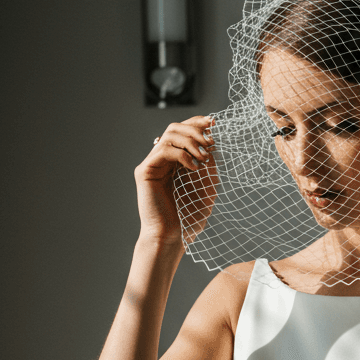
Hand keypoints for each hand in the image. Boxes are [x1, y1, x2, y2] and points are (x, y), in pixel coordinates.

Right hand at [133, 115, 216, 246]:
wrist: (172, 237)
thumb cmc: (188, 217)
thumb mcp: (207, 187)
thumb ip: (209, 166)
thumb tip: (212, 144)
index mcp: (176, 161)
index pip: (184, 132)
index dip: (198, 123)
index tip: (214, 123)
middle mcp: (162, 159)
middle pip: (175, 127)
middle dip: (195, 129)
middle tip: (210, 141)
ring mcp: (153, 164)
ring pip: (169, 134)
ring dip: (191, 141)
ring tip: (203, 158)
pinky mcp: (145, 171)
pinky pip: (163, 149)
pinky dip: (182, 154)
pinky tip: (193, 167)